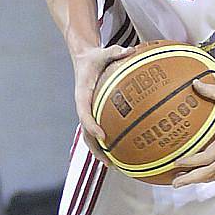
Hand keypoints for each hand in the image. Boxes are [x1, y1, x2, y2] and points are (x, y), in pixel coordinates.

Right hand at [73, 45, 133, 166]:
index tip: (103, 137)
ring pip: (89, 135)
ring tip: (113, 164)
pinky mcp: (93, 111)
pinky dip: (104, 141)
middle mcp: (83, 106)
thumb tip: (131, 50)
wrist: (83, 58)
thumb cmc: (95, 57)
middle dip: (95, 148)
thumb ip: (116, 51)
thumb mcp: (104, 52)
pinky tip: (119, 149)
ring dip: (98, 150)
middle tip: (109, 161)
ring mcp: (87, 110)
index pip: (84, 114)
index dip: (93, 126)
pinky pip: (97, 128)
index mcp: (82, 94)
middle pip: (85, 132)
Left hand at [171, 81, 214, 186]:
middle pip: (210, 171)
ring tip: (183, 180)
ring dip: (199, 179)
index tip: (178, 161)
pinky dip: (210, 177)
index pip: (208, 156)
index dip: (192, 161)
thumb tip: (195, 83)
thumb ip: (211, 90)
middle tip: (175, 182)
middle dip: (191, 178)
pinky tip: (201, 175)